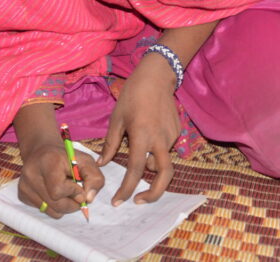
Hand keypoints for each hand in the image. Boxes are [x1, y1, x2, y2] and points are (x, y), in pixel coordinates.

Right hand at [13, 102, 102, 218]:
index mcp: (48, 161)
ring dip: (64, 206)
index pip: (58, 190)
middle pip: (56, 204)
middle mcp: (31, 173)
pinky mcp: (22, 194)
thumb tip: (87, 199)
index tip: (79, 185)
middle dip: (72, 203)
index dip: (74, 192)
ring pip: (51, 212)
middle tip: (77, 194)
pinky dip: (53, 206)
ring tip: (65, 191)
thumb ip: (94, 178)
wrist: (43, 151)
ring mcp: (24, 185)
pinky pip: (44, 211)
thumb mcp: (86, 161)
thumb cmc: (67, 157)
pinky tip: (53, 192)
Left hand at [99, 54, 180, 205]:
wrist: (156, 77)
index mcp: (142, 136)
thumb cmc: (132, 95)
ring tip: (138, 159)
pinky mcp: (177, 132)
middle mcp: (160, 139)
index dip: (126, 189)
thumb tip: (103, 163)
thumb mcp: (116, 118)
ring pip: (163, 162)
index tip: (118, 201)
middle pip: (164, 176)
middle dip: (154, 193)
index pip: (135, 170)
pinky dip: (155, 152)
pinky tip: (147, 139)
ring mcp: (171, 136)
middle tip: (140, 201)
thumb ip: (111, 144)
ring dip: (151, 167)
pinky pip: (165, 149)